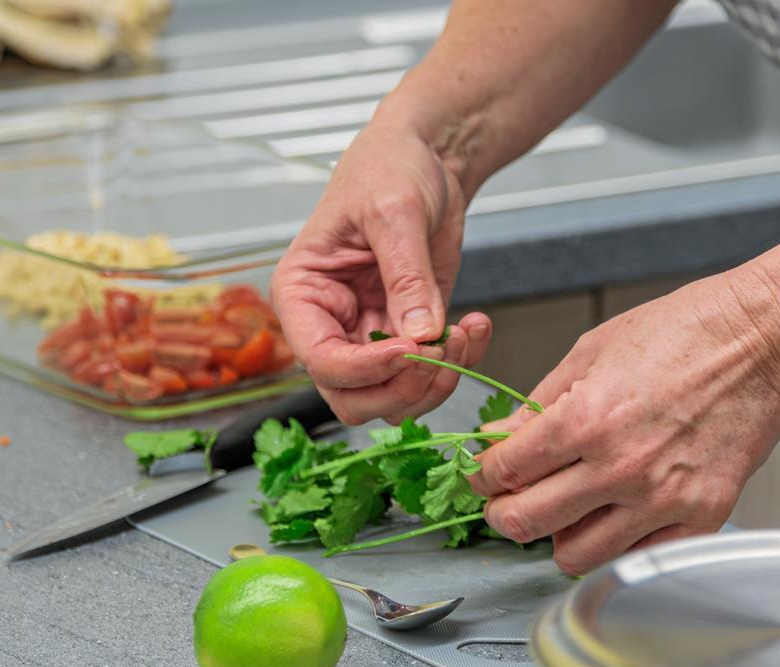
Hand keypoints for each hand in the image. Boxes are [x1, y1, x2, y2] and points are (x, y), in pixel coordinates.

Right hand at [271, 120, 491, 424]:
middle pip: (354, 396)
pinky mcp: (409, 333)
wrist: (427, 156)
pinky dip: (458, 362)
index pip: (321, 360)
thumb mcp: (395, 212)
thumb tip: (420, 335)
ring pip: (393, 397)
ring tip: (464, 334)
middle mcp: (331, 325)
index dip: (364, 368)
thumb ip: (406, 277)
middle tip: (441, 352)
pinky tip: (476, 326)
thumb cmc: (389, 168)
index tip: (410, 349)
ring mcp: (370, 335)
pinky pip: (428, 374)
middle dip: (403, 385)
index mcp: (302, 295)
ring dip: (434, 381)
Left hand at [470, 274, 779, 573]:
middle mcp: (619, 467)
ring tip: (565, 510)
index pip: (505, 472)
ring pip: (575, 555)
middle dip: (504, 514)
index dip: (483, 476)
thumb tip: (500, 437)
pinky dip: (614, 545)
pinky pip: (635, 558)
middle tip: (506, 503)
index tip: (484, 474)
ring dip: (558, 535)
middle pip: (527, 523)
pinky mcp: (701, 518)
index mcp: (585, 420)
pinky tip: (614, 516)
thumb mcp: (592, 351)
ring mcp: (662, 499)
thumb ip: (540, 403)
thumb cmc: (685, 332)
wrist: (764, 341)